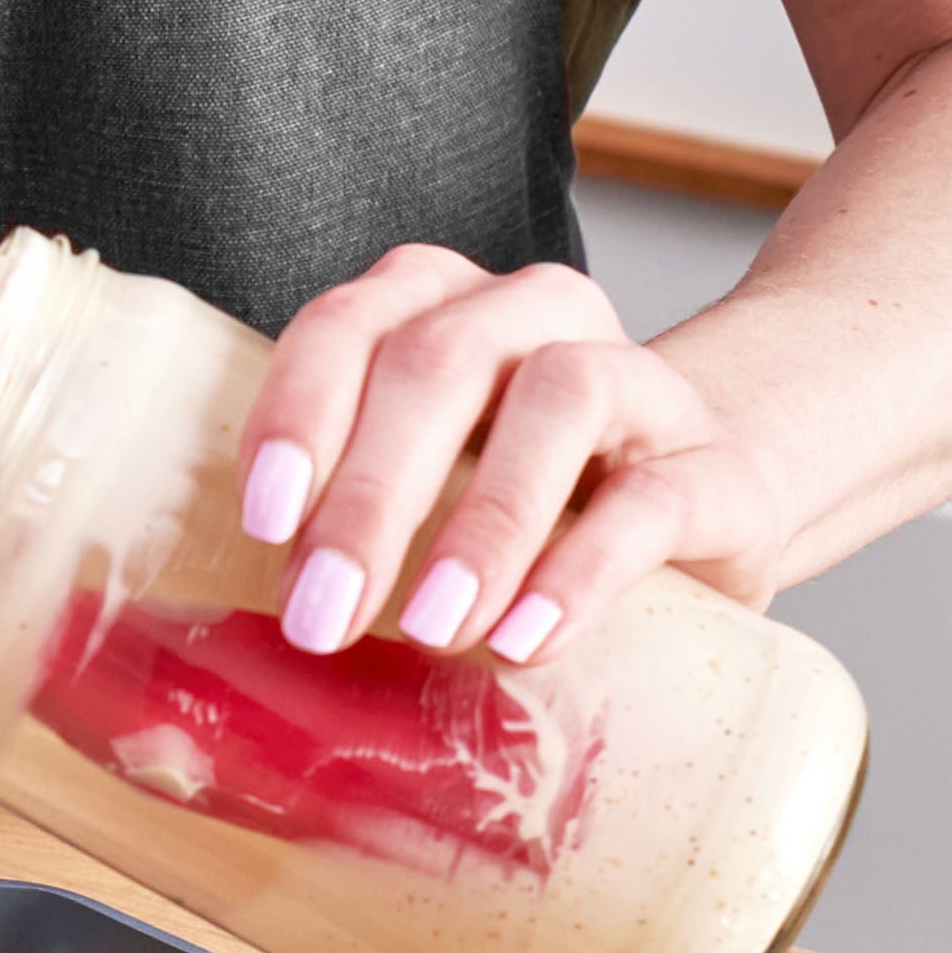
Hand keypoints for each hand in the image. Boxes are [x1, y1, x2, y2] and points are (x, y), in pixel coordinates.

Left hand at [233, 248, 791, 662]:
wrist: (702, 512)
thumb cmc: (519, 512)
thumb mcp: (421, 502)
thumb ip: (338, 531)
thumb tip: (237, 639)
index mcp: (438, 312)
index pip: (352, 326)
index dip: (300, 414)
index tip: (263, 520)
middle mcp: (535, 318)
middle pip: (441, 364)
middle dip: (370, 498)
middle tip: (321, 616)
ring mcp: (636, 381)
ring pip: (559, 398)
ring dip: (483, 521)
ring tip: (432, 628)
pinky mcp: (714, 469)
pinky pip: (652, 498)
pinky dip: (582, 571)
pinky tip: (527, 640)